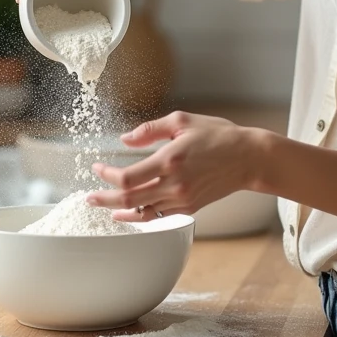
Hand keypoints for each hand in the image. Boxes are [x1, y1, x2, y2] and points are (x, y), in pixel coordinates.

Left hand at [86, 112, 266, 221]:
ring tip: (104, 205)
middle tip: (89, 197)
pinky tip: (129, 212)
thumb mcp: (183, 121)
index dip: (107, 176)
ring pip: (142, 212)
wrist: (248, 158)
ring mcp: (182, 199)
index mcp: (170, 160)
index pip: (128, 177)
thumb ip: (151, 129)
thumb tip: (125, 139)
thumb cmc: (217, 135)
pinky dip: (140, 216)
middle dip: (104, 198)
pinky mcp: (190, 208)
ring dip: (119, 209)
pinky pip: (158, 216)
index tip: (97, 168)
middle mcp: (174, 184)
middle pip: (129, 199)